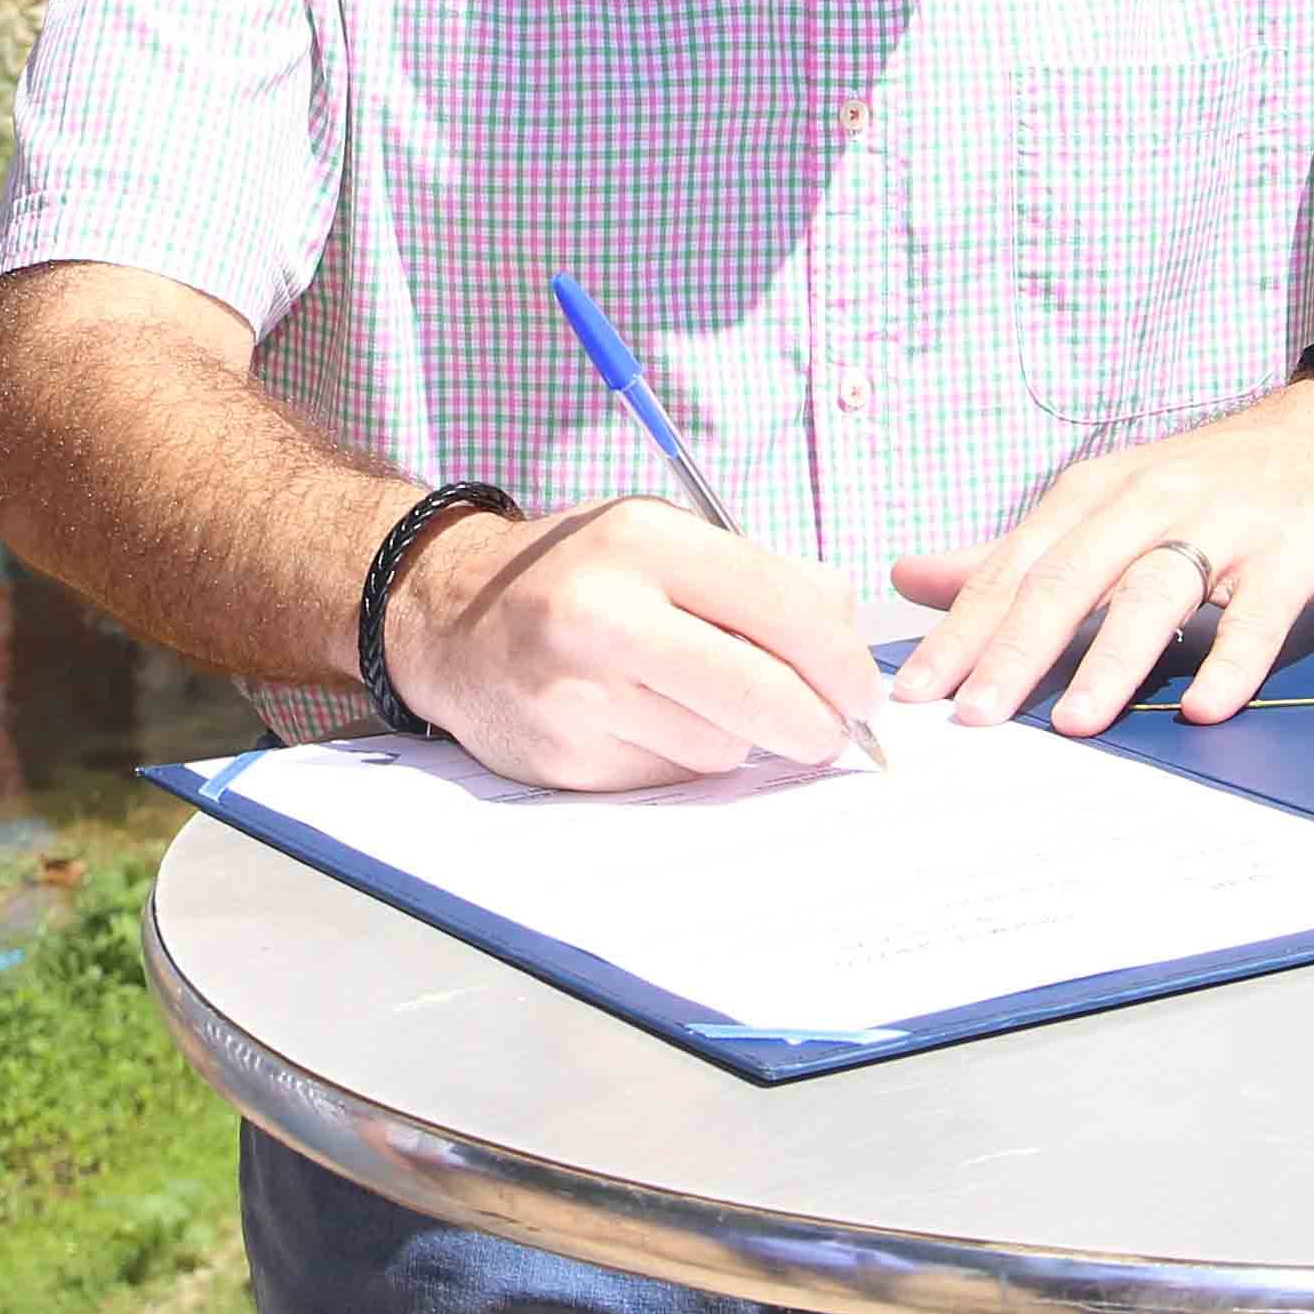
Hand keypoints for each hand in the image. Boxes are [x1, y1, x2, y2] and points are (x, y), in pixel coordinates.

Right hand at [392, 497, 886, 789]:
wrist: (451, 620)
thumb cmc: (581, 574)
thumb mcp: (665, 537)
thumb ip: (764, 577)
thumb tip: (845, 643)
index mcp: (642, 539)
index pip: (781, 606)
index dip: (842, 661)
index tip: (862, 690)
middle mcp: (604, 613)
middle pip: (759, 691)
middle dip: (817, 723)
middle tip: (832, 732)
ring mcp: (578, 692)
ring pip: (720, 745)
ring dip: (738, 738)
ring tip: (702, 702)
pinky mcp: (564, 758)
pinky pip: (670, 776)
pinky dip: (682, 759)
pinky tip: (650, 723)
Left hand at [889, 381, 1313, 734]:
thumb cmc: (1201, 482)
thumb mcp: (1099, 502)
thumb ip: (1009, 552)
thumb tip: (909, 577)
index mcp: (1092, 494)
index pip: (1012, 569)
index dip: (961, 631)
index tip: (915, 691)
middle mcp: (1148, 503)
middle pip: (1070, 579)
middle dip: (1017, 650)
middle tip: (974, 716)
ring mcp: (1221, 529)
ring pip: (1155, 593)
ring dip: (1112, 659)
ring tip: (1075, 722)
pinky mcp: (1289, 558)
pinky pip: (1257, 617)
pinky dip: (1231, 662)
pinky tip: (1205, 707)